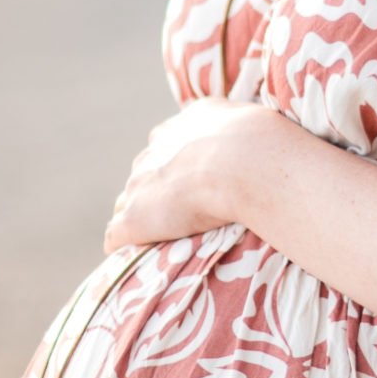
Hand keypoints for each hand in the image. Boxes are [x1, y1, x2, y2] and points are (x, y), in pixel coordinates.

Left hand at [103, 100, 286, 251]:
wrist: (246, 164)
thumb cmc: (261, 144)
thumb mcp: (248, 120)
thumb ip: (236, 128)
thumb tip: (252, 135)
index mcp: (179, 128)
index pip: (164, 148)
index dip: (175, 168)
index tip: (189, 184)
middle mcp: (154, 152)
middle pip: (142, 175)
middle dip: (154, 193)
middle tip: (178, 215)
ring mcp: (140, 185)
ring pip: (127, 203)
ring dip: (140, 219)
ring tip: (156, 240)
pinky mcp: (136, 217)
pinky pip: (116, 235)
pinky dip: (122, 245)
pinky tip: (131, 257)